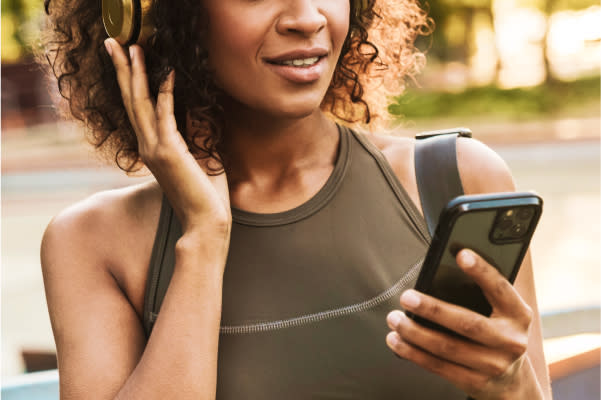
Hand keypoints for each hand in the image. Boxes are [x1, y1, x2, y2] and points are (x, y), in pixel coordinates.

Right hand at [104, 39, 230, 233]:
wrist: (206, 222)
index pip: (138, 109)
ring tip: (134, 47)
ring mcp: (155, 150)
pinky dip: (166, 93)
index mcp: (152, 149)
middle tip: (114, 42)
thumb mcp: (203, 155)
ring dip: (137, 73)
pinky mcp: (169, 152)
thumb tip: (199, 106)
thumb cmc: (206, 194)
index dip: (131, 82)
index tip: (128, 59)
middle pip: (131, 100)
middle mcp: (147, 147)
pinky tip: (168, 73)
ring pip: (140, 103)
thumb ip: (196, 131)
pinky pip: (165, 115)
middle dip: (123, 69)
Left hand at [385, 249, 541, 399]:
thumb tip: (440, 272)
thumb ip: (481, 294)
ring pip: (447, 347)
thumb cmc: (497, 334)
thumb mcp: (501, 313)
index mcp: (518, 314)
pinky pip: (438, 366)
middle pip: (467, 323)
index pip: (500, 288)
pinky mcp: (475, 383)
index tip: (461, 254)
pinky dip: (413, 353)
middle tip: (407, 297)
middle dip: (432, 309)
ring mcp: (493, 365)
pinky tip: (397, 341)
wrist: (512, 382)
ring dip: (414, 332)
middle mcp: (510, 341)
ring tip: (395, 319)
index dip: (482, 271)